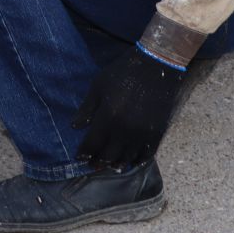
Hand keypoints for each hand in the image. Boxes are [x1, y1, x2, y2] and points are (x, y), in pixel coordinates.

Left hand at [71, 45, 188, 167]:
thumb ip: (87, 108)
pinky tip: (130, 162)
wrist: (158, 66)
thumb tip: (75, 127)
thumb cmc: (124, 72)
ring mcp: (143, 134)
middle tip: (92, 166)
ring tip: (109, 166)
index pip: (92, 144)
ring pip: (127, 158)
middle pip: (109, 155)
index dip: (84, 153)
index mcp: (108, 117)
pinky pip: (146, 155)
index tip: (79, 157)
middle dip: (98, 162)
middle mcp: (125, 130)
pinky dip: (137, 161)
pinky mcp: (158, 133)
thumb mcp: (99, 85)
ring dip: (116, 164)